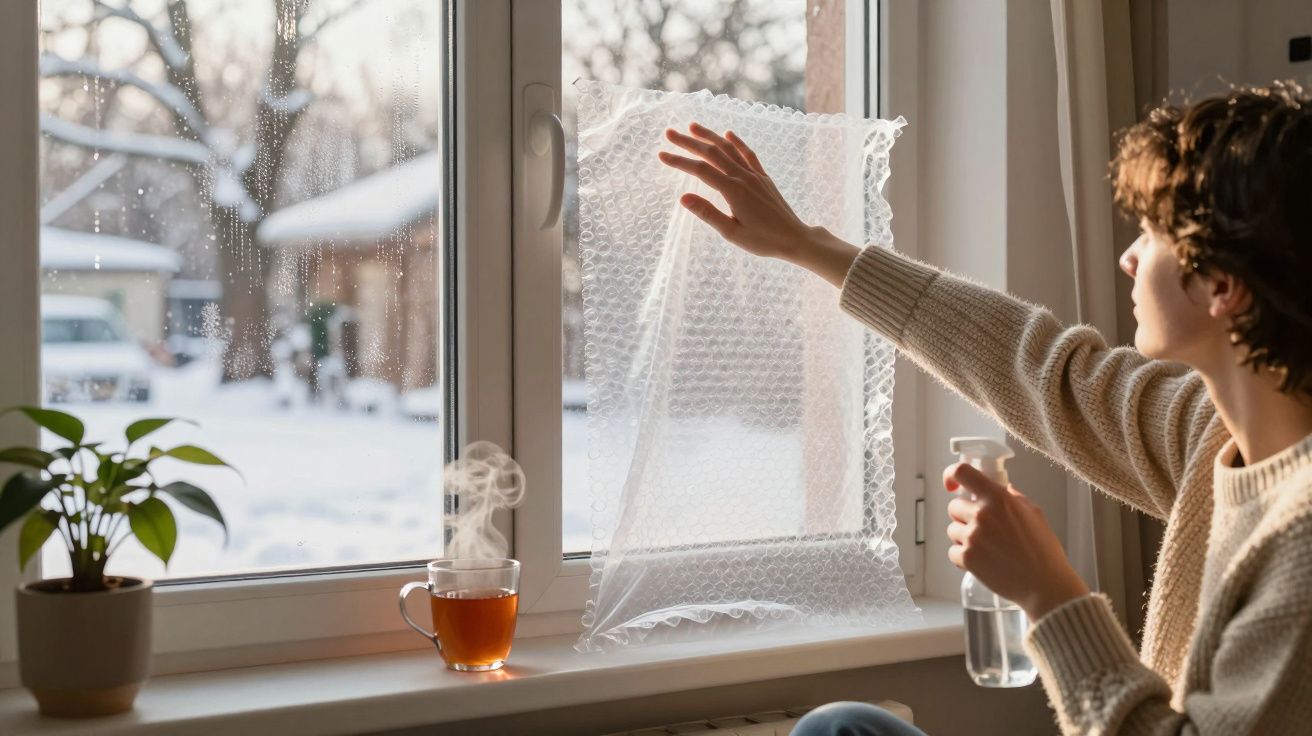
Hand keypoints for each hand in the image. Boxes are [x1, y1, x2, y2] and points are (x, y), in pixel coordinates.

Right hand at [658, 123, 860, 287]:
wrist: (795, 239)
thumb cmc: (763, 241)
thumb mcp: (732, 233)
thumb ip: (708, 213)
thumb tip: (683, 197)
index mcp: (733, 190)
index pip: (700, 170)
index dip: (679, 161)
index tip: (661, 154)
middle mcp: (743, 177)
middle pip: (712, 153)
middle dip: (689, 142)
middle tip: (669, 133)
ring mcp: (755, 175)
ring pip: (729, 149)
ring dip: (710, 136)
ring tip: (693, 126)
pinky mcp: (763, 178)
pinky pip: (748, 154)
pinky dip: (737, 142)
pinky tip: (728, 134)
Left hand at [944, 462, 1089, 620]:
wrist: (1045, 584)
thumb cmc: (1044, 551)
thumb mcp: (1035, 514)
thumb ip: (1014, 497)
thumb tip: (1004, 488)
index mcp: (998, 498)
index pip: (962, 472)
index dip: (951, 476)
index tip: (952, 485)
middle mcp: (982, 514)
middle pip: (954, 507)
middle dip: (965, 516)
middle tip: (983, 529)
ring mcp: (973, 536)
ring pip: (952, 530)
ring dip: (964, 538)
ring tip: (987, 548)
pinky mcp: (967, 558)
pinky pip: (953, 552)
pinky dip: (963, 558)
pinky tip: (983, 561)